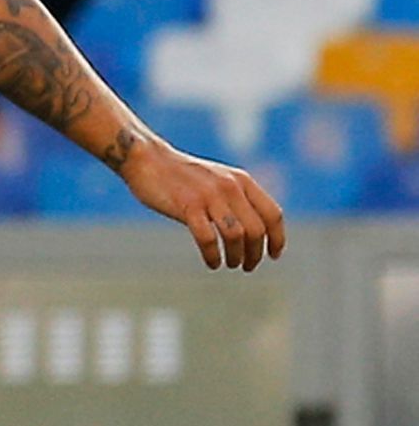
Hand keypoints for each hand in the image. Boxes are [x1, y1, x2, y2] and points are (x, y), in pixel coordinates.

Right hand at [124, 138, 287, 271]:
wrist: (147, 159)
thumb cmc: (181, 175)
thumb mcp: (217, 180)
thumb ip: (236, 197)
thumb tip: (252, 228)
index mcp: (242, 181)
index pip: (273, 214)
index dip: (277, 238)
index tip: (274, 255)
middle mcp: (230, 188)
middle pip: (256, 229)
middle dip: (255, 253)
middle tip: (247, 266)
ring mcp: (209, 196)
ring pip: (236, 235)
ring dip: (236, 256)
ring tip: (230, 264)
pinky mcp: (187, 206)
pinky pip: (208, 238)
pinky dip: (213, 255)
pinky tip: (212, 262)